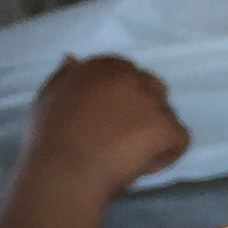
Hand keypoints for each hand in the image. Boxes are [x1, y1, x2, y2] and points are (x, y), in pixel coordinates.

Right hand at [27, 53, 188, 190]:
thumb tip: (74, 58)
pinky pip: (179, 139)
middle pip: (151, 89)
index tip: (108, 116)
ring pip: (166, 114)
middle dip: (143, 108)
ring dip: (154, 129)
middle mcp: (133, 78)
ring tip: (129, 152)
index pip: (126, 73)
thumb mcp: (48, 98)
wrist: (65, 169)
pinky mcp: (168, 128)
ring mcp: (153, 102)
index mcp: (104, 67)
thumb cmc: (50, 137)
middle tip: (123, 134)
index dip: (120, 96)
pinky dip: (167, 152)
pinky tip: (142, 164)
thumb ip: (66, 77)